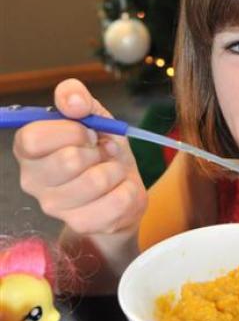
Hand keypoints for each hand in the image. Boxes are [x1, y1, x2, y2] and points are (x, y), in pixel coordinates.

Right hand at [13, 79, 147, 236]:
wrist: (121, 185)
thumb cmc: (101, 148)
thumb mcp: (92, 114)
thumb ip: (76, 96)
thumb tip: (74, 101)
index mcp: (29, 149)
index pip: (33, 138)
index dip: (69, 131)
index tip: (88, 131)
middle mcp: (32, 180)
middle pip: (68, 160)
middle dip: (98, 150)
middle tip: (104, 151)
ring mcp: (55, 207)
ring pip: (96, 181)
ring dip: (116, 169)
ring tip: (112, 169)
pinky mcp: (82, 224)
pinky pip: (118, 201)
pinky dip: (128, 189)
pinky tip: (119, 188)